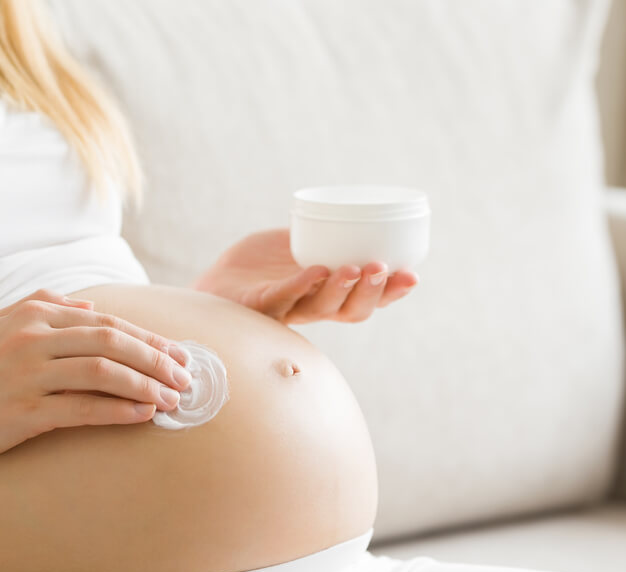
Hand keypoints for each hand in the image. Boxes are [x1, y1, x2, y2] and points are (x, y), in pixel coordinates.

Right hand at [0, 288, 192, 460]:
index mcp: (32, 315)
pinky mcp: (24, 411)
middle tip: (184, 376)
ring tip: (171, 399)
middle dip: (156, 358)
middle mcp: (31, 339)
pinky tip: (143, 416)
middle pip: (110, 341)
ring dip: (144, 385)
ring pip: (102, 372)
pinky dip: (118, 411)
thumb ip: (44, 308)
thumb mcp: (0, 326)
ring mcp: (27, 375)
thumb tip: (89, 309)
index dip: (147, 337)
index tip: (177, 353)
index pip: (104, 322)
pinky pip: (82, 408)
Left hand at [195, 228, 418, 324]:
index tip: (412, 276)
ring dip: (341, 289)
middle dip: (372, 292)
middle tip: (385, 269)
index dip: (390, 293)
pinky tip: (316, 270)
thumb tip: (356, 206)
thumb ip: (322, 235)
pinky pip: (280, 297)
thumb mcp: (296, 247)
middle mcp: (309, 309)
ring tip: (356, 268)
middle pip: (349, 311)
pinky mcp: (255, 304)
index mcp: (327, 298)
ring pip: (320, 308)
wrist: (213, 287)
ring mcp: (284, 309)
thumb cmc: (257, 270)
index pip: (366, 301)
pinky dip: (299, 285)